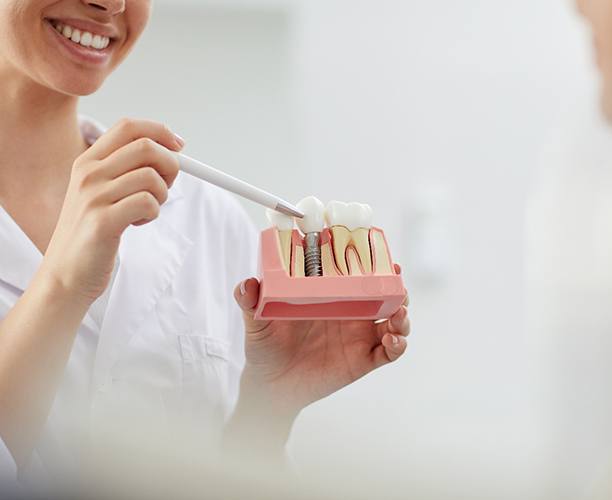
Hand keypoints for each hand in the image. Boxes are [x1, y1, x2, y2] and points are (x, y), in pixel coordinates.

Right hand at [40, 119, 183, 304]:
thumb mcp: (100, 193)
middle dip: (170, 165)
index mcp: (87, 162)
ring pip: (151, 177)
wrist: (65, 275)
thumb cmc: (90, 234)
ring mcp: (93, 196)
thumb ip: (126, 171)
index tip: (179, 146)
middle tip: (165, 187)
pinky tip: (136, 223)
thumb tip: (170, 152)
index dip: (160, 132)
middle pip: (146, 147)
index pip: (129, 126)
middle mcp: (88, 174)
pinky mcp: (103, 221)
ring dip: (161, 195)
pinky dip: (153, 213)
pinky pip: (148, 202)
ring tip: (145, 211)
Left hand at [233, 266, 409, 418]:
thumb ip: (251, 302)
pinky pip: (389, 351)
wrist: (270, 386)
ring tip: (398, 315)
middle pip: (384, 294)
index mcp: (331, 295)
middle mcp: (350, 312)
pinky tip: (392, 339)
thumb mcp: (257, 321)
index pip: (358, 274)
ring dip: (403, 314)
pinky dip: (398, 344)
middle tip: (397, 283)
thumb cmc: (265, 347)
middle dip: (397, 287)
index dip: (374, 263)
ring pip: (394, 320)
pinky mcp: (363, 360)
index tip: (382, 255)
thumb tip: (246, 284)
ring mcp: (359, 336)